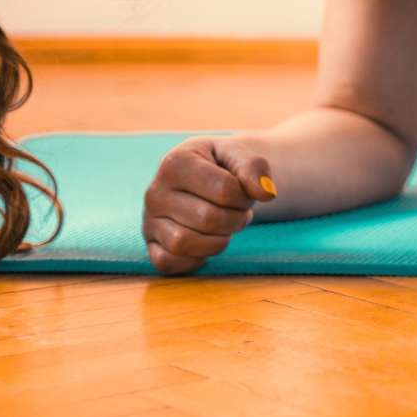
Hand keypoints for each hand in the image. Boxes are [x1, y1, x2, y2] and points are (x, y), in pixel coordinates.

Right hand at [141, 136, 276, 275]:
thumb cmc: (220, 165)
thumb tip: (268, 194)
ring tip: (224, 225)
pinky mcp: (151, 245)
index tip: (243, 190)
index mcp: (175, 162)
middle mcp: (155, 192)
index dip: (245, 195)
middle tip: (238, 211)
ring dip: (218, 240)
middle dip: (236, 219)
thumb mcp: (238, 154)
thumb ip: (254, 167)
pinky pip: (168, 263)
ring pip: (184, 243)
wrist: (203, 175)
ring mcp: (149, 221)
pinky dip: (194, 258)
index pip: (224, 190)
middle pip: (208, 219)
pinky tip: (206, 241)